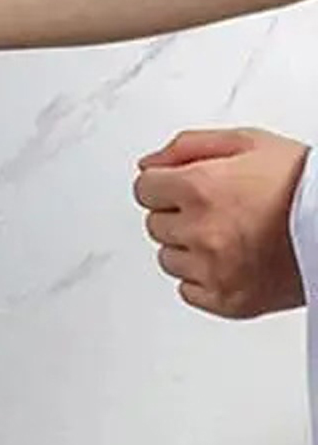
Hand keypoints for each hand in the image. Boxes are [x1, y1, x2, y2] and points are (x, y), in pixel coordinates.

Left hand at [133, 127, 309, 319]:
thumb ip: (186, 148)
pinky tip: (230, 261)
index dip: (165, 185)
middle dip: (178, 214)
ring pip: (168, 258)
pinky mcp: (229, 301)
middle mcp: (202, 230)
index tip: (182, 188)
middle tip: (216, 210)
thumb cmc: (303, 184)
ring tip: (228, 236)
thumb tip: (148, 164)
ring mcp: (214, 269)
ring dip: (188, 247)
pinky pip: (188, 290)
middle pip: (155, 223)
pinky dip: (203, 278)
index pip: (143, 189)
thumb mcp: (246, 142)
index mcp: (200, 187)